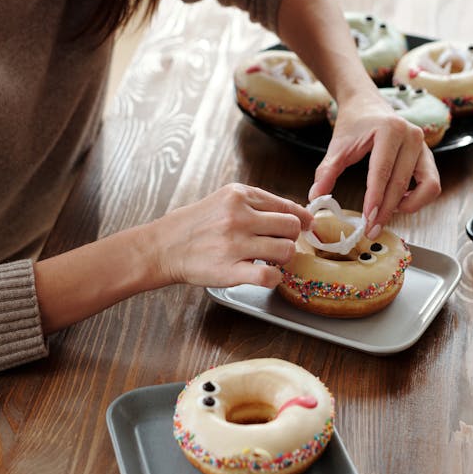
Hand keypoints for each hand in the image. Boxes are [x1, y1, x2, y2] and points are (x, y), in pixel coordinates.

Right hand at [153, 183, 312, 289]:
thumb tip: (295, 214)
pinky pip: (269, 275)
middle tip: (280, 245)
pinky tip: (265, 275)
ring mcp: (234, 243)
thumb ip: (256, 204)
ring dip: (282, 259)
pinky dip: (274, 278)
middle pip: (291, 227)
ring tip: (269, 260)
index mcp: (239, 195)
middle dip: (290, 238)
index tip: (308, 226)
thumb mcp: (224, 200)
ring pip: (285, 250)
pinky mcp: (230, 269)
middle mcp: (238, 216)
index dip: (302, 219)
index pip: (286, 205)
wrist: (164, 246)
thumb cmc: (195, 225)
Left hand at [308, 96, 440, 234]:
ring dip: (409, 205)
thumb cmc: (353, 124)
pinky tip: (399, 201)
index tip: (367, 219)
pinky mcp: (428, 155)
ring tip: (387, 211)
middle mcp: (412, 136)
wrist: (367, 103)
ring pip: (427, 186)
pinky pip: (432, 184)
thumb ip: (326, 172)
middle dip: (387, 210)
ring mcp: (424, 145)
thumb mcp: (338, 146)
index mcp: (390, 129)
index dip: (375, 198)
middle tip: (372, 229)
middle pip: (401, 182)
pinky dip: (418, 197)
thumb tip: (315, 197)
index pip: (383, 171)